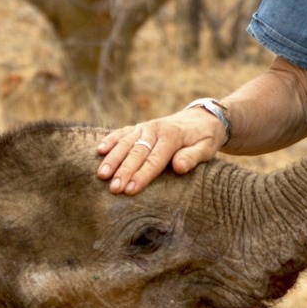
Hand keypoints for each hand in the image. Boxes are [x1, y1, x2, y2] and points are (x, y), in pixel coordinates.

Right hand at [96, 105, 226, 193]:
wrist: (203, 117)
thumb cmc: (205, 138)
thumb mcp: (207, 148)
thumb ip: (193, 157)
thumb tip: (178, 167)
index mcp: (171, 136)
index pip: (154, 160)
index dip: (141, 175)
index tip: (130, 190)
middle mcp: (155, 129)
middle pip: (136, 152)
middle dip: (123, 171)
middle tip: (112, 188)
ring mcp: (145, 127)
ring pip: (125, 143)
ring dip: (112, 159)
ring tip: (101, 175)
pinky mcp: (139, 127)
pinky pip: (122, 133)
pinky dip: (111, 140)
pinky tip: (99, 150)